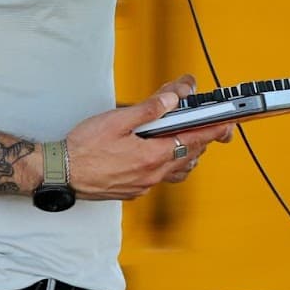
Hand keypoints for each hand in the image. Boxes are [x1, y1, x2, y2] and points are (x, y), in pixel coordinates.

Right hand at [61, 76, 230, 199]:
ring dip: (187, 153)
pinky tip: (163, 156)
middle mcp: (152, 174)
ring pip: (178, 169)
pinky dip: (170, 165)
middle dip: (203, 139)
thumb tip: (173, 98)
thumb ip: (149, 110)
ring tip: (188, 138)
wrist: (60, 174)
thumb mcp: (117, 121)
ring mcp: (144, 184)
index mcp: (152, 155)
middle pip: (190, 155)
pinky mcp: (134, 190)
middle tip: (213, 126)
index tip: (229, 123)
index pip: (193, 139)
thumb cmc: (83, 148)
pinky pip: (162, 178)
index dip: (214, 130)